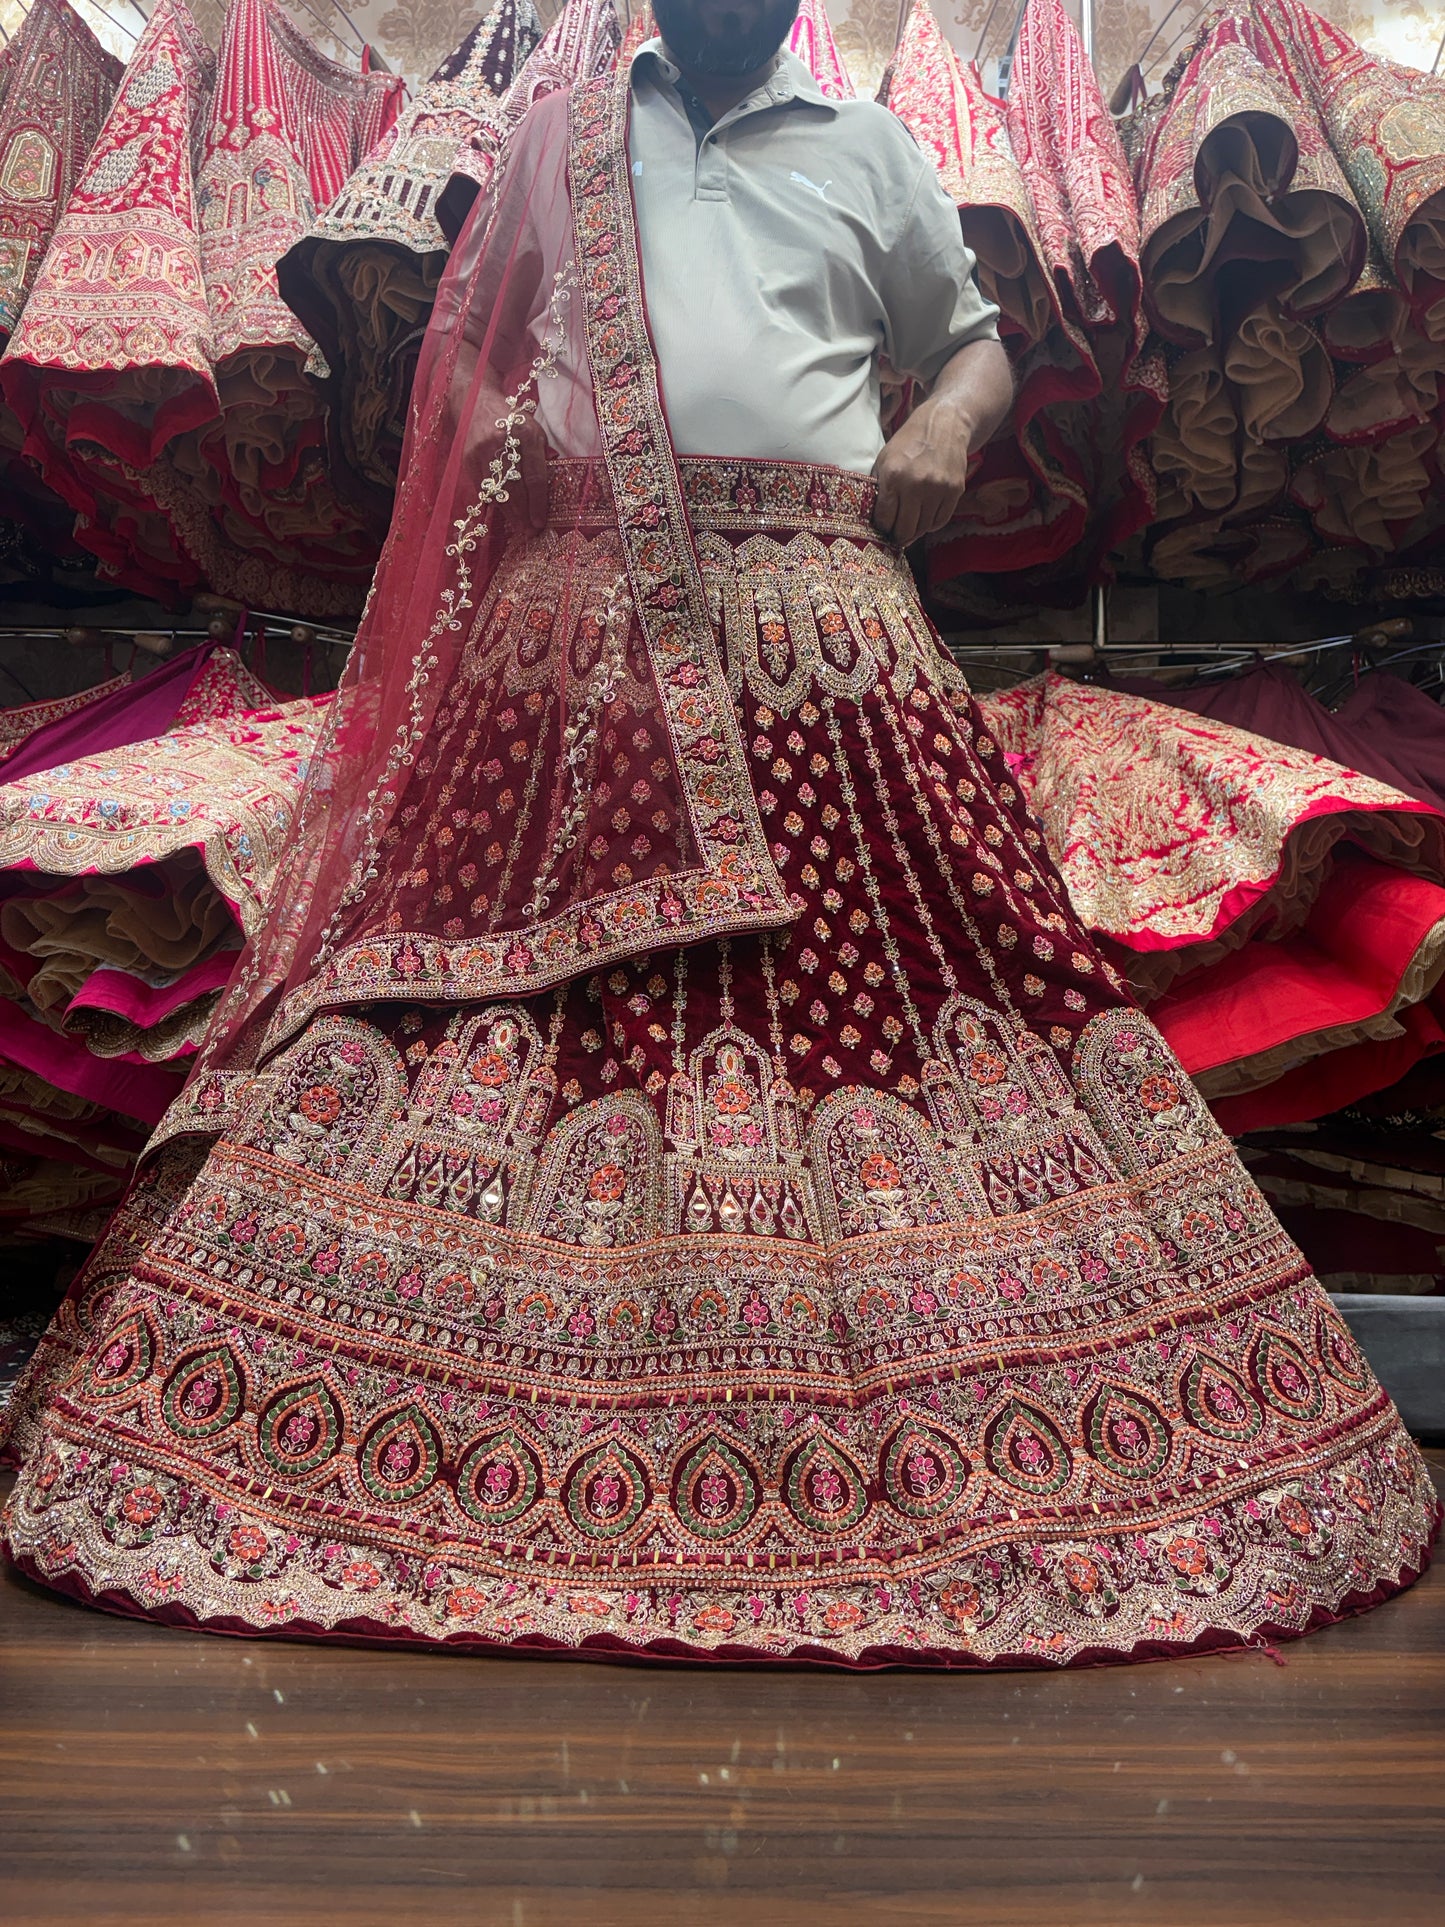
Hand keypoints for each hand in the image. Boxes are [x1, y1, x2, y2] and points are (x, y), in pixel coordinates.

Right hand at [449, 374, 549, 531]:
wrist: (476, 401)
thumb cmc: (512, 420)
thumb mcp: (535, 431)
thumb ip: (542, 457)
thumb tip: (548, 491)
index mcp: (526, 434)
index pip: (535, 477)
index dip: (538, 503)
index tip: (541, 523)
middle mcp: (503, 442)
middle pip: (515, 489)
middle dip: (524, 515)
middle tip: (530, 532)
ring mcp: (482, 451)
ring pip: (498, 492)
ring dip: (509, 514)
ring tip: (519, 527)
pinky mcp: (468, 458)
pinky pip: (484, 488)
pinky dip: (495, 502)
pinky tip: (504, 512)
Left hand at [871, 393, 974, 549]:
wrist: (944, 423)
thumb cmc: (909, 443)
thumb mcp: (885, 459)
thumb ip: (878, 488)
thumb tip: (876, 521)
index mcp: (893, 476)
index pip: (884, 519)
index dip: (882, 528)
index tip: (882, 530)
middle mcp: (915, 484)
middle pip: (904, 529)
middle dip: (897, 536)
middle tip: (895, 536)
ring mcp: (937, 488)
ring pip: (923, 528)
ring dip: (915, 530)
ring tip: (910, 524)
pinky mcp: (954, 490)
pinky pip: (940, 521)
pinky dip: (930, 523)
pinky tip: (924, 516)